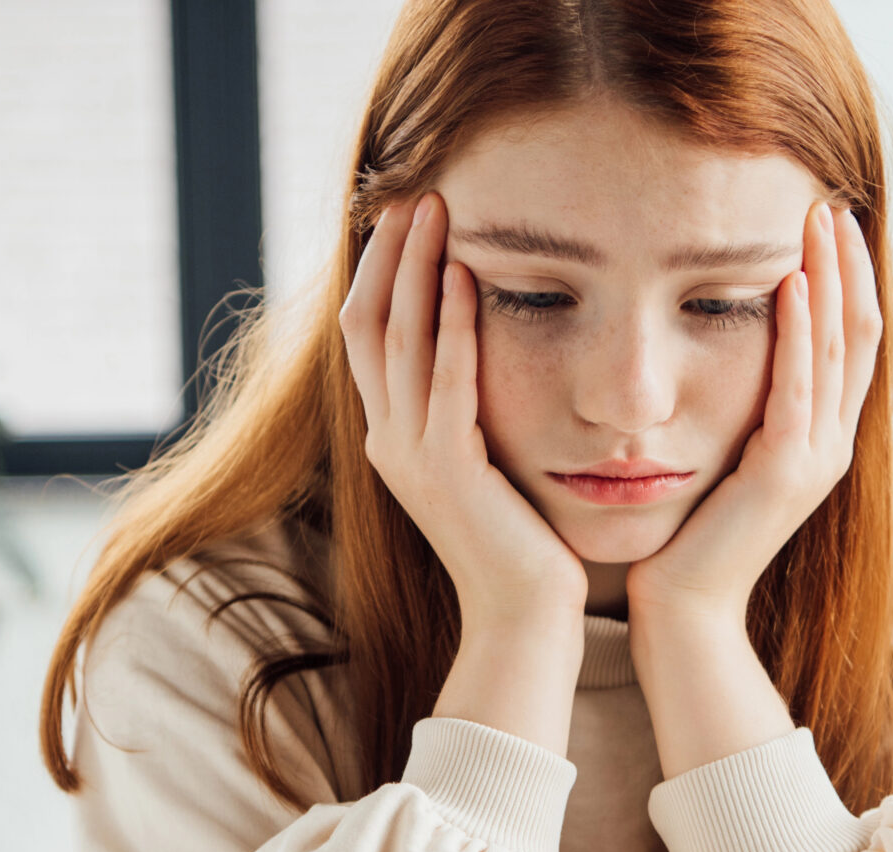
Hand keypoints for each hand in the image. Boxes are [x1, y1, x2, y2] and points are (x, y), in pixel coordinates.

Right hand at [341, 193, 589, 753]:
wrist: (524, 620)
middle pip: (368, 324)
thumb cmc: (519, 546)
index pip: (368, 336)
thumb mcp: (485, 465)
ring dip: (417, 270)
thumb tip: (478, 355)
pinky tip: (470, 276)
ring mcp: (413, 457)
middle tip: (413, 190)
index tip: (408, 214)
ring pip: (399, 341)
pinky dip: (455, 326)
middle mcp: (388, 441)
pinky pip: (447, 382)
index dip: (381, 271)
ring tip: (437, 209)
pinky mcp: (450, 471)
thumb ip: (468, 413)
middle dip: (389, 253)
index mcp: (391, 438)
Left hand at [625, 203, 880, 777]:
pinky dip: (799, 333)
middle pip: (858, 335)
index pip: (848, 344)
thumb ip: (737, 413)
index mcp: (817, 441)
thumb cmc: (684, 539)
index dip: (847, 282)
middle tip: (831, 203)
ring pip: (837, 351)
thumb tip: (719, 354)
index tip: (828, 224)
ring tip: (818, 221)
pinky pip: (799, 386)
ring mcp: (814, 460)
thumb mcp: (720, 459)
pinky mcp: (784, 472)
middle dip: (847, 266)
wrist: (680, 611)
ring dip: (829, 280)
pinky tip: (790, 283)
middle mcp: (829, 446)